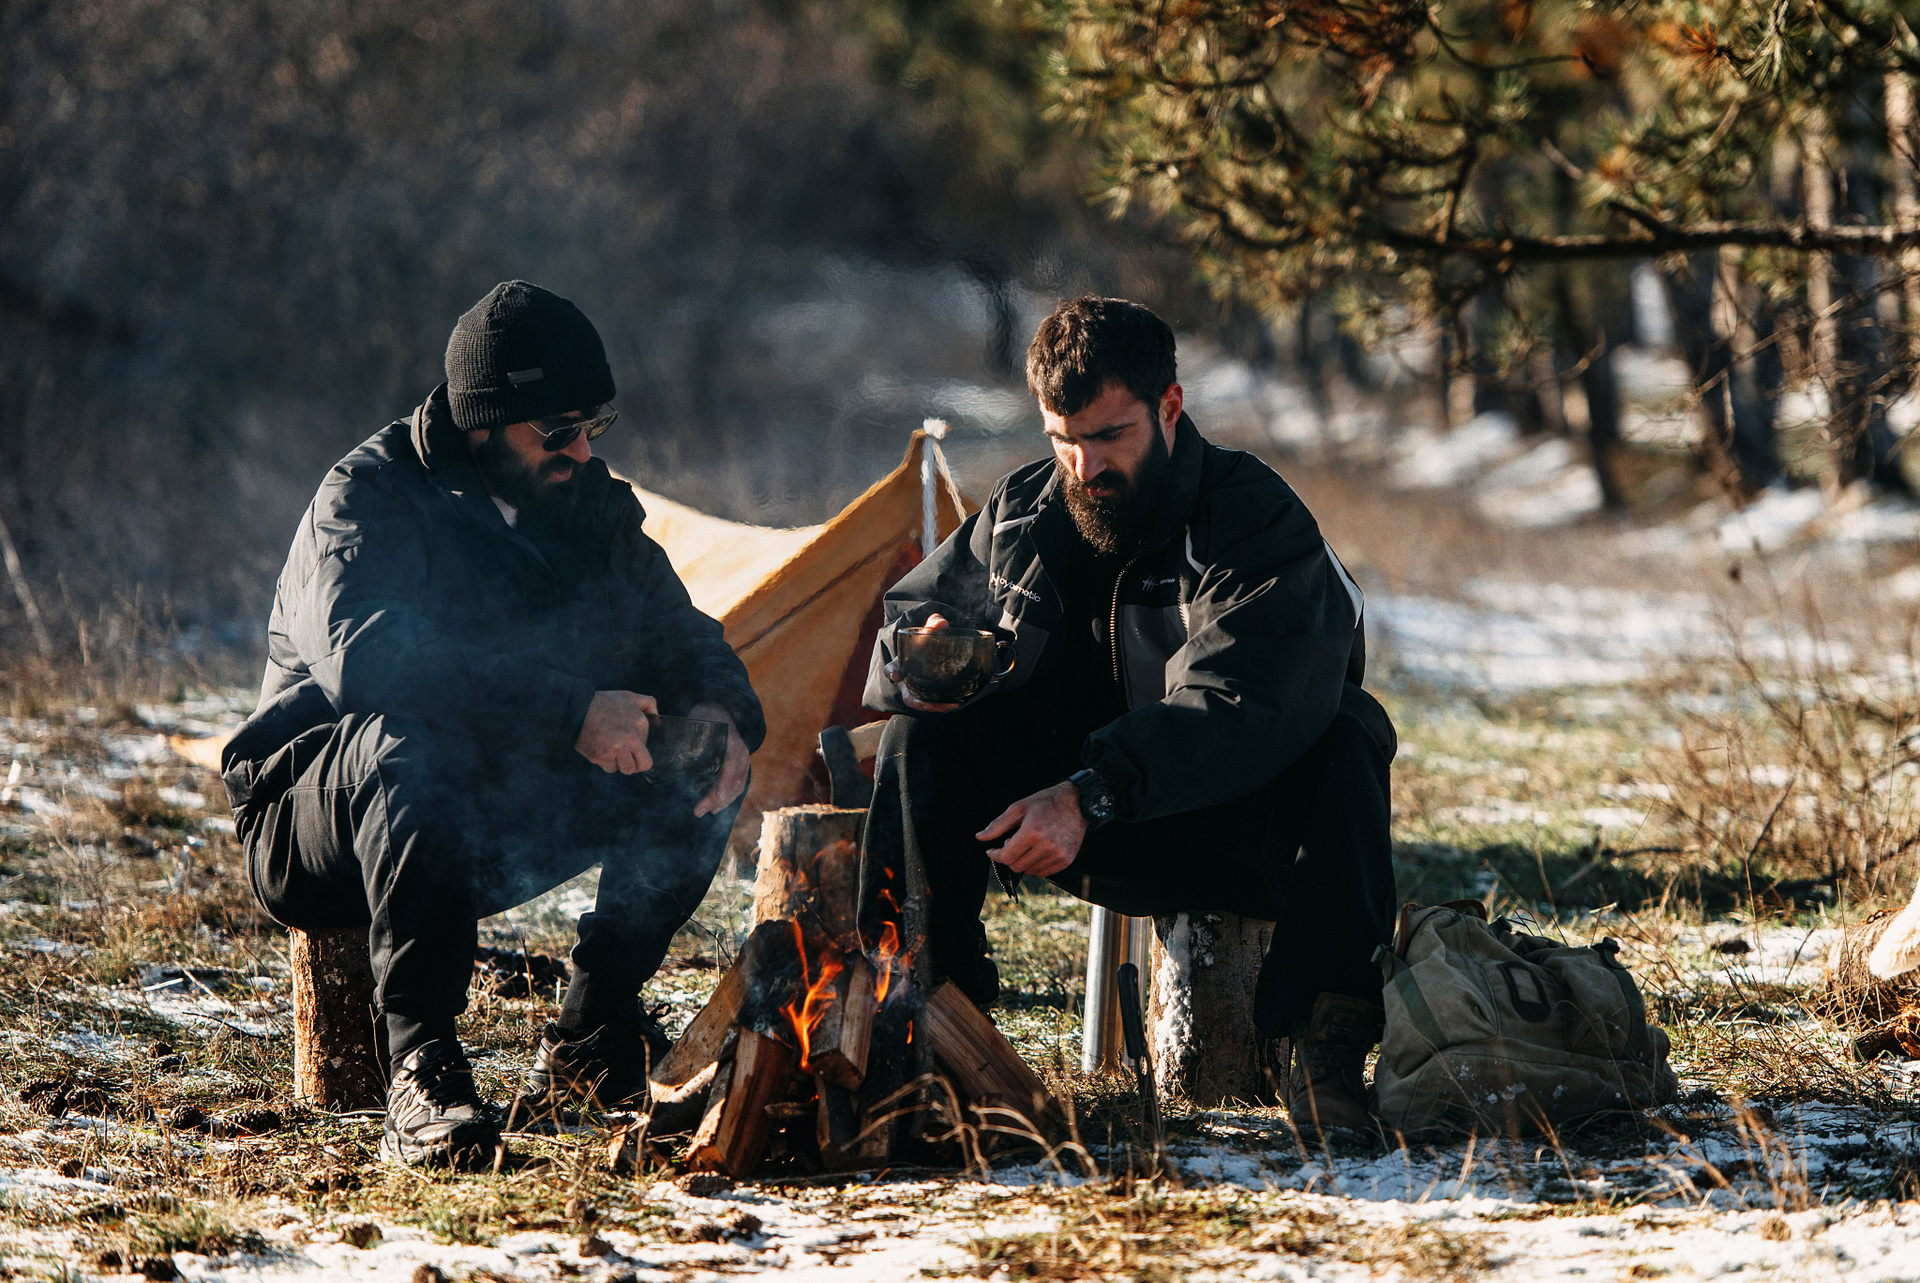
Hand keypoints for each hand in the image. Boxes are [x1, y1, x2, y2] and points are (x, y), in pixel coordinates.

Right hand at [575, 690, 656, 773]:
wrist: (576, 708)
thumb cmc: (602, 703)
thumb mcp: (629, 696)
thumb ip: (648, 704)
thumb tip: (659, 719)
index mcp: (640, 724)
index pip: (648, 747)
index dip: (638, 747)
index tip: (628, 741)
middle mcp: (631, 738)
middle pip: (644, 765)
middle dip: (637, 764)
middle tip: (628, 759)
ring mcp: (617, 749)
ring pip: (627, 769)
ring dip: (620, 763)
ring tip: (611, 751)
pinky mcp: (602, 757)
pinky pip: (610, 768)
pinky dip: (605, 762)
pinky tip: (600, 749)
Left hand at [689, 702, 749, 817]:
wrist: (721, 708)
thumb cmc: (704, 717)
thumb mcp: (694, 726)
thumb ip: (686, 744)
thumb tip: (665, 763)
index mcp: (730, 745)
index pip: (727, 775)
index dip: (715, 794)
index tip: (700, 807)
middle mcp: (741, 754)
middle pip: (733, 785)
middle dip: (717, 802)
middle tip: (699, 812)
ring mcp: (744, 758)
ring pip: (738, 786)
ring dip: (724, 801)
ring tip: (710, 811)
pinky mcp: (743, 762)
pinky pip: (739, 783)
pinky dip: (729, 795)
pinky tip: (719, 803)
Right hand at [884, 612, 961, 712]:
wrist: (931, 651)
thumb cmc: (925, 642)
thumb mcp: (927, 632)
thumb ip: (932, 625)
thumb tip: (941, 623)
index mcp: (900, 665)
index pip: (891, 669)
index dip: (891, 672)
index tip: (894, 675)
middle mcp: (906, 681)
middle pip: (906, 695)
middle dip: (916, 701)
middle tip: (927, 703)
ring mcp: (916, 690)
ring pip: (920, 703)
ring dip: (934, 707)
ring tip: (951, 705)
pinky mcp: (928, 696)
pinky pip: (932, 704)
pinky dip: (942, 706)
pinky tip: (956, 703)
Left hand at [977, 781, 1087, 878]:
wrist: (1078, 803)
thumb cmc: (1046, 802)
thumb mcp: (1019, 808)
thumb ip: (998, 825)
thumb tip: (980, 837)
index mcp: (1032, 832)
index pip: (1006, 856)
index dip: (995, 855)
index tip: (992, 851)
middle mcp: (1046, 846)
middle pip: (1016, 866)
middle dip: (1009, 857)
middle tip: (1013, 843)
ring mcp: (1058, 854)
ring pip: (1030, 871)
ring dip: (1023, 861)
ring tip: (1028, 845)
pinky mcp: (1066, 860)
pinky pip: (1044, 873)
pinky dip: (1037, 865)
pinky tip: (1039, 851)